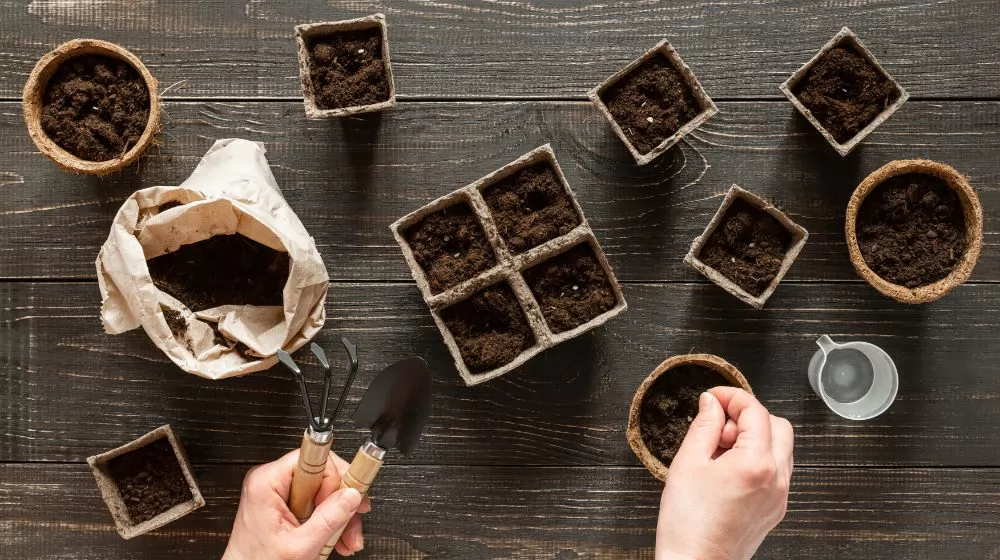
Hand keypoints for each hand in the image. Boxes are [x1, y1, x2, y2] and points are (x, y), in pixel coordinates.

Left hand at [223, 449, 371, 558]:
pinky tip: (336, 538)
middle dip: (342, 502)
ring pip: (323, 491)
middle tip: (353, 519)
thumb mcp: (300, 546)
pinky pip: (315, 503)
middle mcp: (272, 482)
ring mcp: (278, 493)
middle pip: (322, 475)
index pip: (313, 457)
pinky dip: (329, 521)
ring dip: (339, 516)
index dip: (334, 478)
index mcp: (267, 482)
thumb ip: (328, 519)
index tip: (349, 496)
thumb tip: (351, 494)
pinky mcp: (284, 504)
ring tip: (346, 539)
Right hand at [655, 387, 792, 559]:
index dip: (732, 396)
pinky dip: (758, 459)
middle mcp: (776, 478)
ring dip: (755, 438)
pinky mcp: (775, 509)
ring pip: (781, 448)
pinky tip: (728, 470)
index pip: (755, 411)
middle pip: (778, 425)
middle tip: (718, 425)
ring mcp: (779, 496)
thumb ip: (704, 426)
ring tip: (720, 451)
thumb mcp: (688, 463)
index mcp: (755, 463)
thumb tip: (712, 403)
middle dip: (748, 416)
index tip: (713, 398)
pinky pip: (777, 471)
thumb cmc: (688, 522)